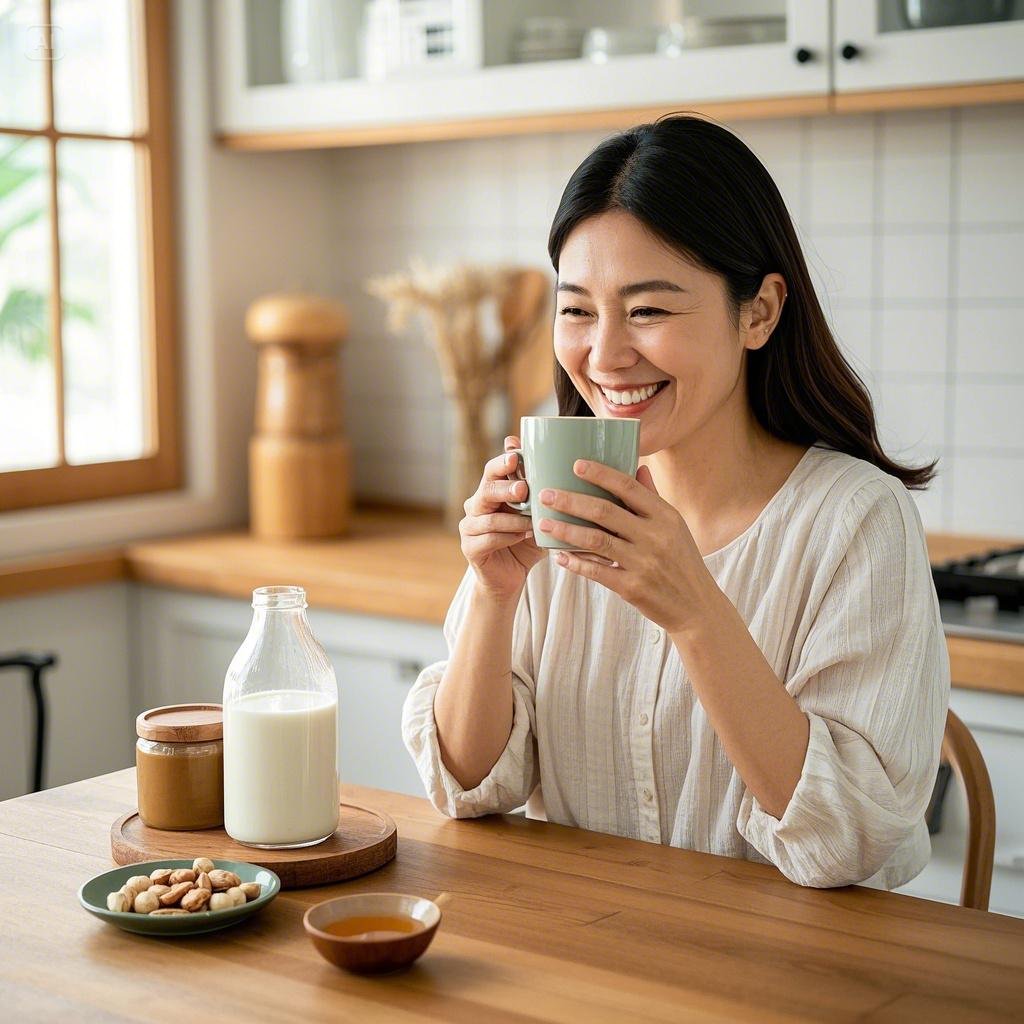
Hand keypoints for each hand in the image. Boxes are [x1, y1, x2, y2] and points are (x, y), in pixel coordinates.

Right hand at [459, 435, 545, 599]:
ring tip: (532, 523)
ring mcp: (469, 527)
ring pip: (490, 518)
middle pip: (486, 489)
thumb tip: (558, 465)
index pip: (492, 470)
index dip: (502, 463)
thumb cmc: (526, 541)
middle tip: (523, 488)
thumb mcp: (537, 516)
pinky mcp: (470, 548)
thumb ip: (541, 494)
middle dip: (506, 488)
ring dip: (513, 520)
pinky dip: (508, 537)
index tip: (515, 457)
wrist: (511, 577)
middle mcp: (475, 506)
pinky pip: (489, 539)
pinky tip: (522, 537)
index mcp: (490, 492)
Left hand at [536, 460, 715, 633]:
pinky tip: (558, 556)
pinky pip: (596, 572)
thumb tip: (638, 466)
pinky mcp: (633, 588)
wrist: (696, 607)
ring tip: (542, 523)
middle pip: (605, 512)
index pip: (629, 487)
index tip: (576, 465)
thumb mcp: (675, 527)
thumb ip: (653, 497)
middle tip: (545, 494)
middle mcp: (655, 537)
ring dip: (565, 530)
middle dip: (570, 501)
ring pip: (595, 541)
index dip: (601, 474)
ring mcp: (644, 563)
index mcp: (665, 516)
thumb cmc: (682, 562)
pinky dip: (575, 563)